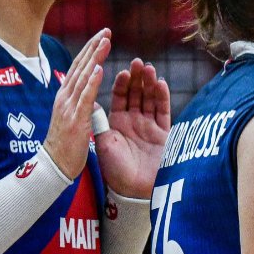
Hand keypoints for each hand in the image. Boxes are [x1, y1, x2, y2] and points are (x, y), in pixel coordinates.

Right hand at [43, 29, 109, 178]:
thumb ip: (79, 101)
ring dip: (95, 57)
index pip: (79, 67)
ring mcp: (69, 106)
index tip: (102, 36)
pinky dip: (92, 81)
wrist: (54, 165)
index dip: (90, 51)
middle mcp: (66, 96)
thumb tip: (86, 89)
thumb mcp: (72, 116)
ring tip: (105, 41)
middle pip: (81, 66)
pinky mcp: (76, 118)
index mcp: (66, 96)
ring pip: (83, 76)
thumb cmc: (65, 143)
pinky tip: (99, 68)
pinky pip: (85, 97)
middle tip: (107, 30)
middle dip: (94, 47)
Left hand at [95, 58, 171, 197]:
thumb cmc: (116, 169)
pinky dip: (163, 97)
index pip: (121, 97)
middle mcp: (134, 122)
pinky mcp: (164, 133)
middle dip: (138, 78)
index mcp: (118, 123)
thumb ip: (100, 120)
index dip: (123, 83)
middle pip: (137, 94)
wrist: (134, 190)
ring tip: (149, 68)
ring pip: (151, 99)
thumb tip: (89, 99)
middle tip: (138, 62)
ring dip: (150, 83)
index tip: (123, 70)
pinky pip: (164, 111)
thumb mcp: (104, 141)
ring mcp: (150, 126)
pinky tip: (161, 83)